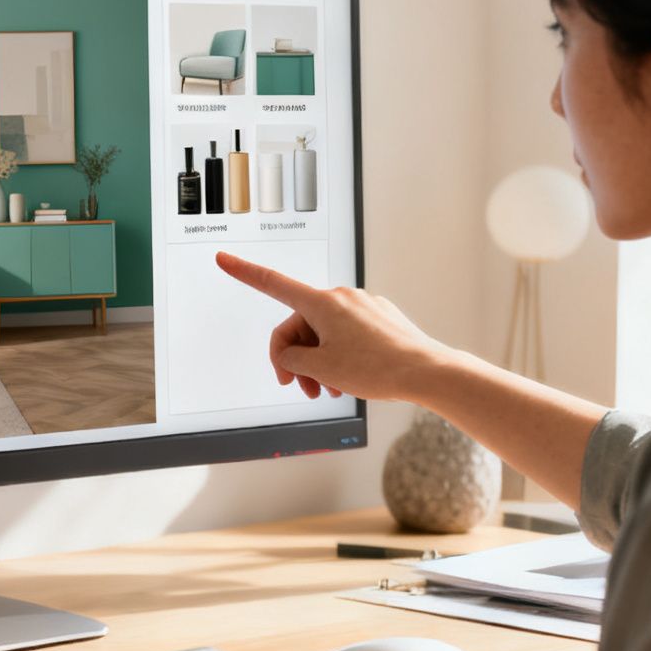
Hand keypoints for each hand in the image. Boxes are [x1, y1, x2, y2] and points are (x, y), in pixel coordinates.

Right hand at [215, 252, 450, 400]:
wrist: (427, 372)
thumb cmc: (378, 369)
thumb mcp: (322, 369)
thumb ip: (294, 360)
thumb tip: (292, 354)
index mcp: (322, 302)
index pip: (273, 283)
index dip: (244, 272)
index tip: (223, 258)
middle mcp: (341, 297)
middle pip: (300, 325)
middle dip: (297, 358)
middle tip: (302, 390)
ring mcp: (363, 305)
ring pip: (325, 333)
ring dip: (319, 363)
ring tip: (329, 392)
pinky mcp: (379, 318)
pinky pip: (347, 334)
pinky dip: (340, 356)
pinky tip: (349, 380)